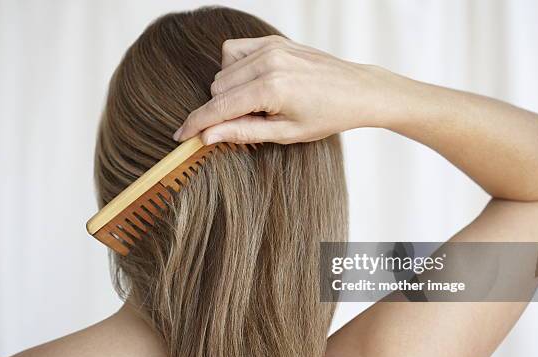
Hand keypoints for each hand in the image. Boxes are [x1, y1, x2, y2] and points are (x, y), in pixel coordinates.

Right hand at [173, 35, 403, 144]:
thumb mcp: (285, 134)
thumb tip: (208, 136)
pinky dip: (235, 69)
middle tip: (250, 121)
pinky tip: (254, 82)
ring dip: (229, 90)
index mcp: (271, 88)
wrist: (357, 90)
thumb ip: (243, 133)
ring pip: (223, 70)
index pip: (219, 107)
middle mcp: (267, 61)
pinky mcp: (273, 40)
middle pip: (217, 88)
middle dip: (221, 109)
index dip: (196, 124)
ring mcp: (270, 46)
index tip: (180, 136)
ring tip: (258, 103)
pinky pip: (234, 51)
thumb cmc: (326, 116)